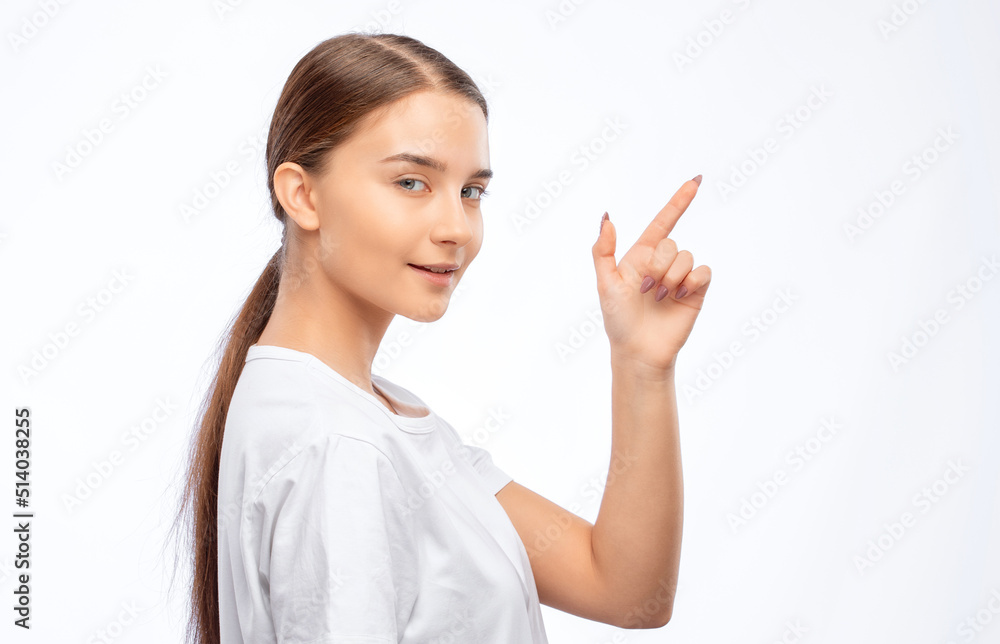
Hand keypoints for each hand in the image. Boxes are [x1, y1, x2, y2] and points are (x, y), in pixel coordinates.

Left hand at [591, 176, 711, 371]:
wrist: (639, 350)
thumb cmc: (618, 319)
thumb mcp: (604, 283)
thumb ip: (602, 251)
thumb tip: (607, 218)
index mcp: (641, 256)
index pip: (663, 222)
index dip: (679, 201)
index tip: (696, 181)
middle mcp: (662, 263)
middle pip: (671, 243)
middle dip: (658, 266)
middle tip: (647, 290)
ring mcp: (681, 276)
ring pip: (687, 257)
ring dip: (672, 277)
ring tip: (660, 298)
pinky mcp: (697, 291)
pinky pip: (703, 272)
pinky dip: (692, 282)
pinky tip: (680, 297)